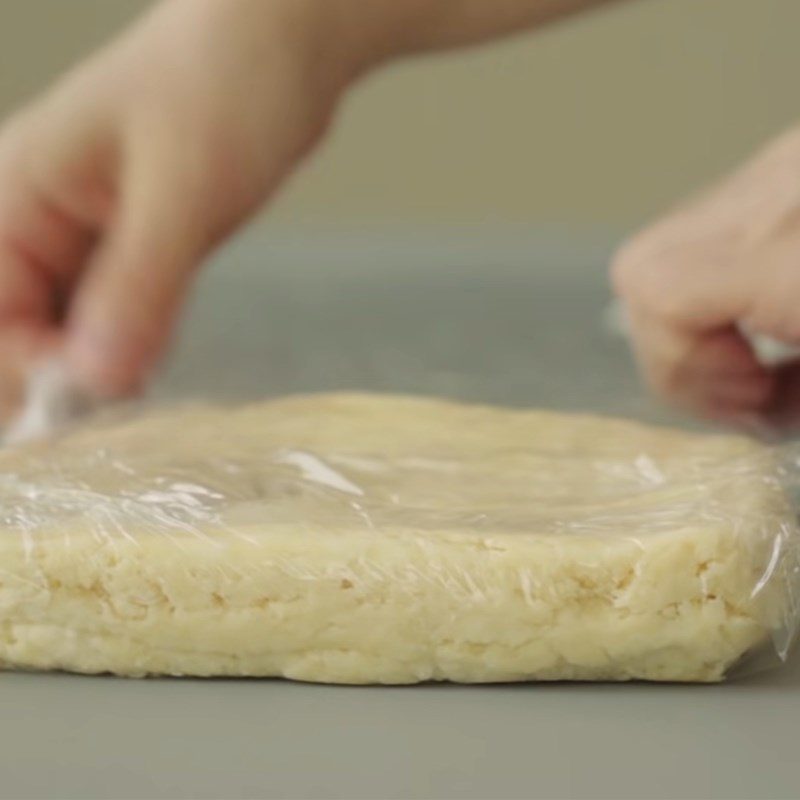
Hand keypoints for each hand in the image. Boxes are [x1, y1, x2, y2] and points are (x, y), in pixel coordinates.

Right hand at [0, 0, 350, 401]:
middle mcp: (39, 220)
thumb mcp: (181, 192)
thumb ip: (137, 286)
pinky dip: (130, 344)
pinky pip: (114, 313)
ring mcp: (89, 236)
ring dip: (96, 367)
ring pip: (69, 326)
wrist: (285, 46)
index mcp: (17, 196)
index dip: (29, 371)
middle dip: (57, 378)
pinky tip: (154, 362)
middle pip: (19, 328)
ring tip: (138, 399)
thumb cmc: (225, 90)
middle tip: (114, 420)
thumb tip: (95, 379)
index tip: (92, 405)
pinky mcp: (135, 246)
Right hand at [612, 128, 799, 429]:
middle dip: (671, 350)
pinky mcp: (782, 164)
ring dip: (686, 321)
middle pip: (641, 270)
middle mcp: (773, 186)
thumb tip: (757, 412)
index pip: (658, 289)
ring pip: (662, 248)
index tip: (749, 402)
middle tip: (742, 388)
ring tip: (756, 357)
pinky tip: (768, 316)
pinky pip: (705, 234)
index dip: (680, 366)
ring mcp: (776, 165)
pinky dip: (714, 289)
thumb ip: (789, 395)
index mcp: (790, 249)